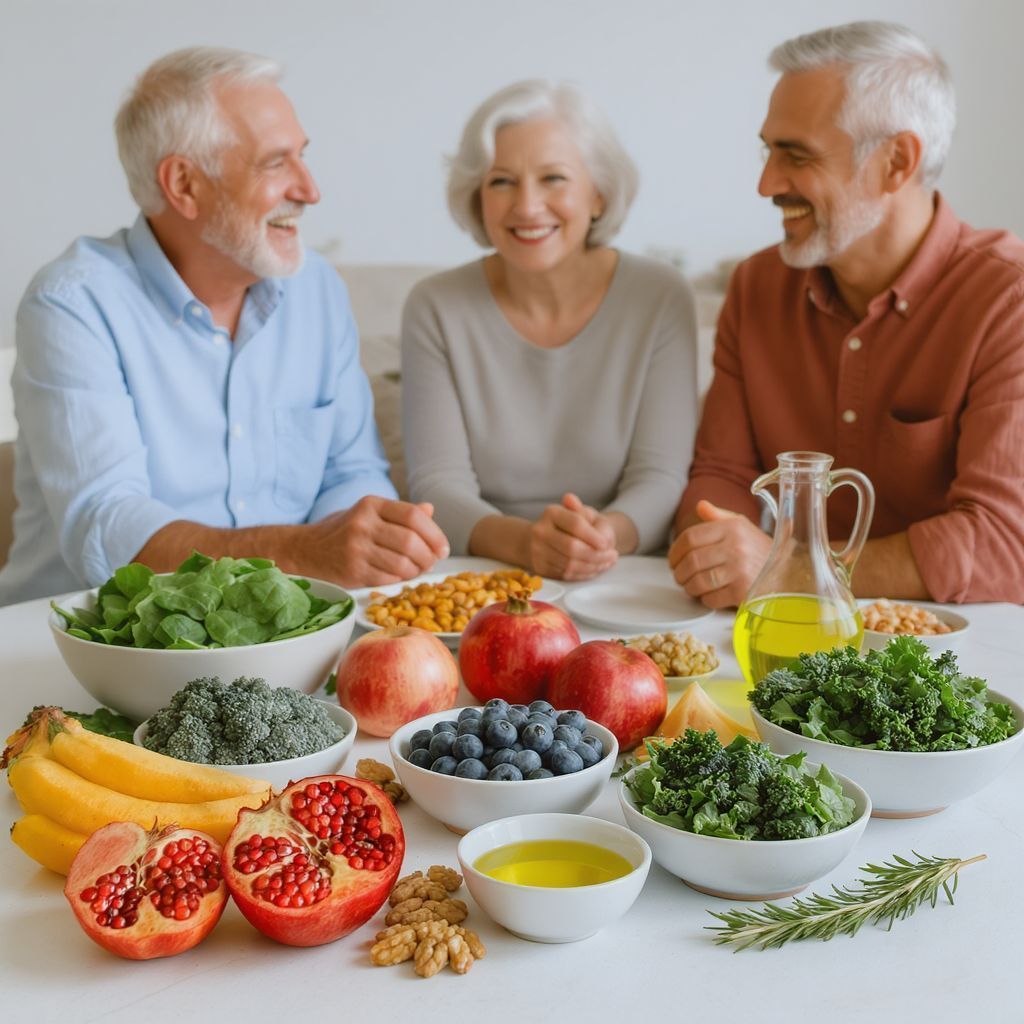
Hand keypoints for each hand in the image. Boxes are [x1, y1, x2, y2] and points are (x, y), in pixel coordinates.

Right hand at [312, 496, 449, 586]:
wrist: (305, 551)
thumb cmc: (343, 532)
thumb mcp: (369, 514)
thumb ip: (399, 513)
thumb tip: (430, 509)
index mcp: (371, 505)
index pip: (413, 516)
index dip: (434, 534)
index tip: (443, 548)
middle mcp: (363, 523)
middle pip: (411, 541)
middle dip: (428, 556)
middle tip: (432, 563)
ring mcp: (356, 548)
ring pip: (402, 563)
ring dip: (416, 571)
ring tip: (416, 570)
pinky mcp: (352, 571)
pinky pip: (388, 578)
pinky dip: (399, 579)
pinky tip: (397, 576)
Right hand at [529, 493, 617, 580]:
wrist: (548, 539)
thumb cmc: (572, 525)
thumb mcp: (581, 513)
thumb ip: (581, 510)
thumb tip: (569, 498)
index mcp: (551, 513)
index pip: (574, 524)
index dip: (593, 536)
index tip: (606, 544)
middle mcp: (540, 531)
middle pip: (572, 548)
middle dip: (596, 555)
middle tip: (612, 556)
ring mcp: (537, 551)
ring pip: (570, 564)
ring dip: (593, 566)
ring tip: (607, 562)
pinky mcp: (540, 568)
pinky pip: (566, 575)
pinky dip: (584, 574)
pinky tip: (595, 568)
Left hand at [668, 499, 770, 607]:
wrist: (787, 571)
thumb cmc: (758, 548)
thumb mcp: (741, 526)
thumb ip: (718, 516)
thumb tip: (700, 506)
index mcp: (732, 528)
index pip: (690, 537)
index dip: (675, 551)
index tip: (673, 560)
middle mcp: (736, 547)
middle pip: (691, 561)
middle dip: (679, 572)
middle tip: (679, 576)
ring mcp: (740, 570)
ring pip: (698, 581)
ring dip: (688, 587)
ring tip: (690, 586)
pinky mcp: (743, 591)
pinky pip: (711, 598)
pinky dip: (705, 599)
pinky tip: (709, 595)